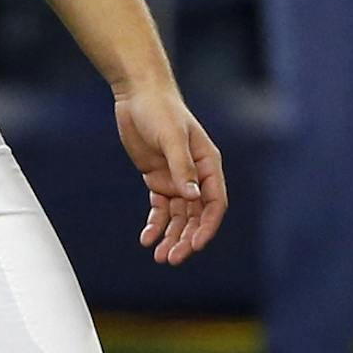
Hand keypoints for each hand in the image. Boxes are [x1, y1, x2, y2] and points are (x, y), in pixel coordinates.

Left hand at [114, 81, 226, 264]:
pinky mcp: (157, 179)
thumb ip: (182, 166)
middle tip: (172, 258)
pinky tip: (146, 239)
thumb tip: (193, 197)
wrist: (138, 94)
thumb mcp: (171, 136)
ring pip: (178, 216)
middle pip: (196, 215)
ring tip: (159, 257)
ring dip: (171, 236)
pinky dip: (155, 224)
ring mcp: (177, 178)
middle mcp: (196, 175)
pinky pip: (159, 208)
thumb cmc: (160, 111)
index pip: (215, 203)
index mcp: (209, 164)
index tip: (195, 245)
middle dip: (186, 238)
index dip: (207, 226)